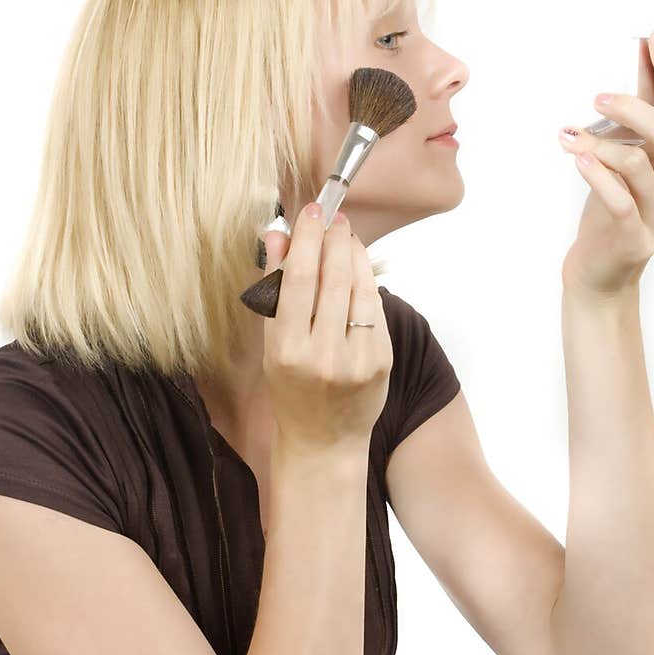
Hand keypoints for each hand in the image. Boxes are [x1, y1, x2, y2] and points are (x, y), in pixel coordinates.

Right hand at [262, 205, 392, 453]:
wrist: (323, 443)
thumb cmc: (290, 390)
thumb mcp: (271, 345)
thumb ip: (274, 290)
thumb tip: (277, 236)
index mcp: (286, 350)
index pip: (298, 280)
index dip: (306, 238)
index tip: (311, 211)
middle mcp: (323, 356)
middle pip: (333, 278)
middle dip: (334, 239)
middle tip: (333, 217)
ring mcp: (357, 360)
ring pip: (360, 289)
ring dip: (355, 255)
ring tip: (346, 238)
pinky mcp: (382, 362)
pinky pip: (375, 310)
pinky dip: (367, 284)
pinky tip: (358, 272)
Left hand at [557, 27, 653, 297]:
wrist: (601, 273)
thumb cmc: (615, 213)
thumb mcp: (635, 161)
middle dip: (636, 106)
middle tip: (598, 97)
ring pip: (640, 165)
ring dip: (602, 142)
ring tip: (571, 135)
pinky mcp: (635, 239)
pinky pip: (619, 200)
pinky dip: (597, 175)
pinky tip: (577, 158)